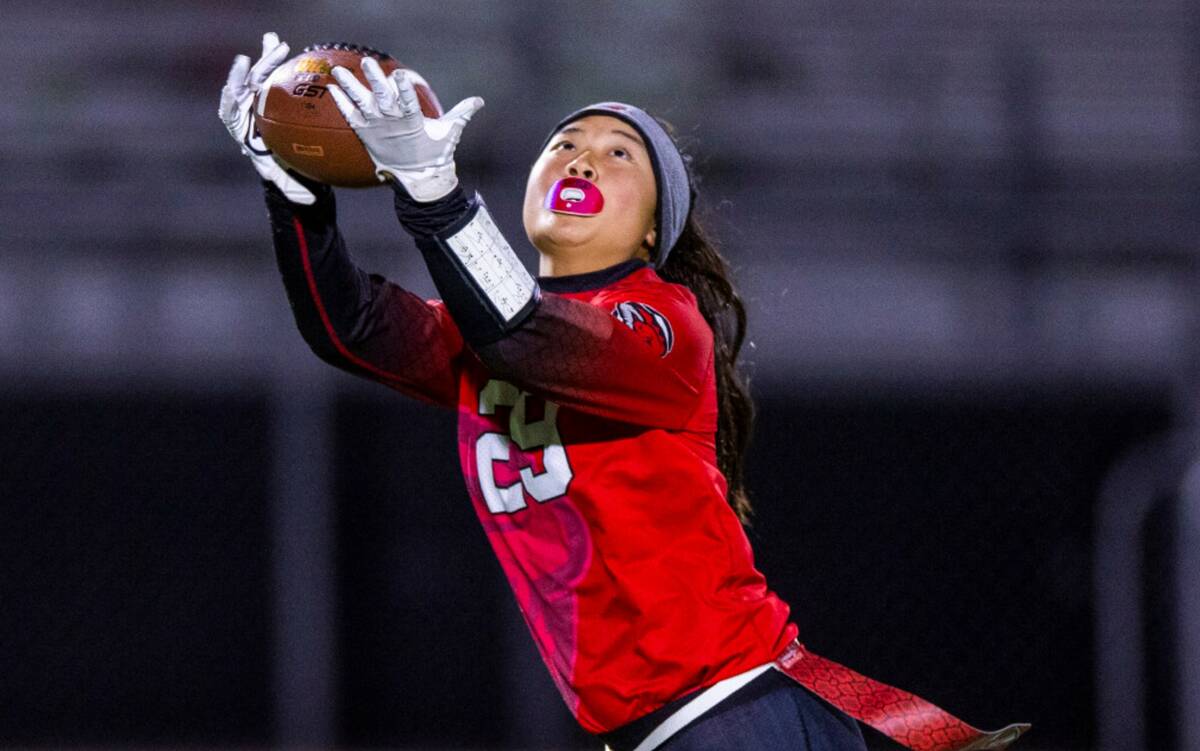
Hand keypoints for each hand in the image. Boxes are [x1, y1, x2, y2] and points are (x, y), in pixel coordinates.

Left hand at [219, 32, 315, 204]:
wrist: (281, 154)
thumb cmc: (279, 167)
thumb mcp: (284, 178)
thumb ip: (292, 188)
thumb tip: (307, 204)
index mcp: (240, 127)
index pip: (230, 109)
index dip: (232, 96)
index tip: (237, 89)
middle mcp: (245, 108)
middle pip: (245, 86)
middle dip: (252, 72)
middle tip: (257, 60)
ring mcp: (256, 96)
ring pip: (258, 75)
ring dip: (266, 59)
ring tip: (276, 44)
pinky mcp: (267, 89)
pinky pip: (270, 71)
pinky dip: (274, 58)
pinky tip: (281, 45)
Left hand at [328, 58, 483, 201]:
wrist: (418, 179)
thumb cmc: (436, 154)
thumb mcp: (450, 133)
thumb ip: (462, 113)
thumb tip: (480, 101)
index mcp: (413, 122)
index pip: (408, 101)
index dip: (403, 88)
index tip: (399, 73)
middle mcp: (392, 124)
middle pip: (382, 98)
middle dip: (374, 80)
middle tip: (367, 61)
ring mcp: (377, 129)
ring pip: (361, 104)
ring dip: (349, 86)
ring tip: (337, 70)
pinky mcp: (366, 135)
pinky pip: (351, 117)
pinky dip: (342, 104)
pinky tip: (333, 89)